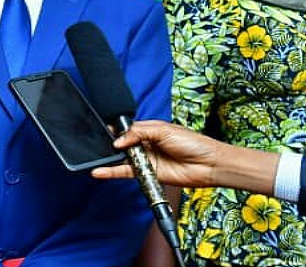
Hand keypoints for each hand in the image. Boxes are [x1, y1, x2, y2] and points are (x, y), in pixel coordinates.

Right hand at [91, 120, 223, 186]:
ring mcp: (148, 161)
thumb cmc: (193, 143)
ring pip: (124, 160)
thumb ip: (139, 133)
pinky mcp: (149, 175)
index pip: (128, 129)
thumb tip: (120, 140)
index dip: (117, 130)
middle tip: (101, 145)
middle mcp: (148, 145)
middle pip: (124, 145)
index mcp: (151, 131)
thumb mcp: (163, 130)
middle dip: (112, 145)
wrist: (208, 164)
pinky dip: (113, 173)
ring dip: (110, 160)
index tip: (106, 131)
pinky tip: (102, 172)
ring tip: (97, 160)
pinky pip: (128, 173)